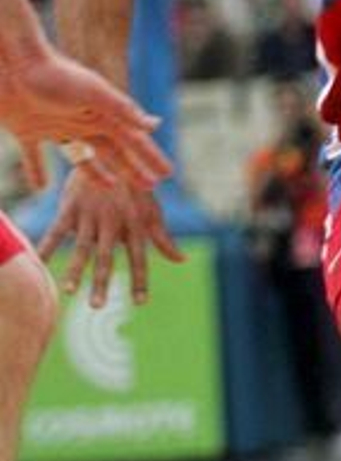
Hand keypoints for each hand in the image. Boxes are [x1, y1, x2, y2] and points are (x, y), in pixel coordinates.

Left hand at [0, 46, 170, 191]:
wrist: (11, 63)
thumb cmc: (54, 75)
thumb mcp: (92, 93)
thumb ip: (122, 108)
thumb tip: (154, 125)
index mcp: (102, 115)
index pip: (133, 141)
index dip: (151, 158)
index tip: (167, 173)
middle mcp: (84, 122)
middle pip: (113, 151)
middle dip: (133, 169)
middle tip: (149, 186)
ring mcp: (57, 127)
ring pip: (81, 157)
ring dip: (96, 173)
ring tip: (110, 186)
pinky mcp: (28, 130)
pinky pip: (36, 156)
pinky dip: (37, 172)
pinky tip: (41, 187)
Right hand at [37, 169, 184, 306]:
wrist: (113, 153)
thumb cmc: (136, 189)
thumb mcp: (153, 213)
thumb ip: (163, 240)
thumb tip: (182, 261)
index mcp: (135, 225)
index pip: (139, 258)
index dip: (139, 280)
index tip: (139, 303)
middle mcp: (113, 223)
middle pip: (107, 258)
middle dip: (102, 282)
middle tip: (97, 306)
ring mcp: (91, 215)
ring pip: (82, 246)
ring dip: (75, 269)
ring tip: (70, 290)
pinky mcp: (71, 207)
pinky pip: (57, 230)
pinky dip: (47, 245)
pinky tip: (39, 261)